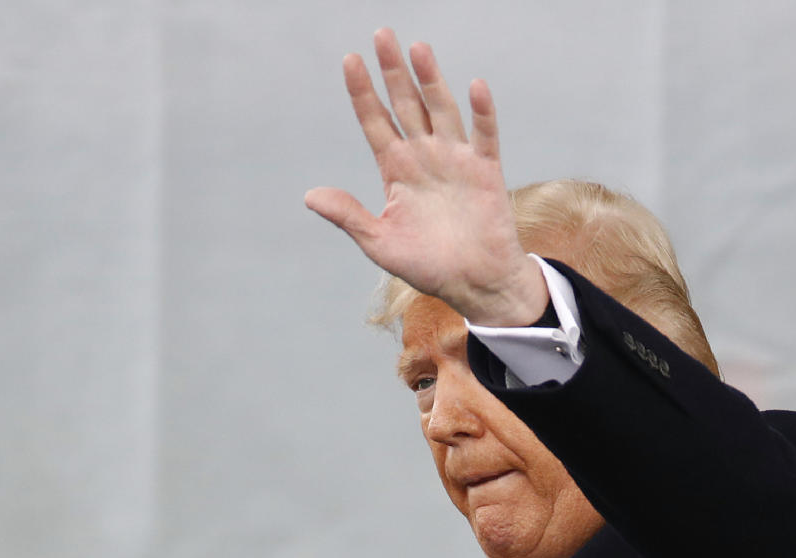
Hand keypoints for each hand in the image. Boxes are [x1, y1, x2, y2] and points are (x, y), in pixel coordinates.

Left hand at [305, 28, 547, 326]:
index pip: (376, 122)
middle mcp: (424, 157)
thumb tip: (310, 196)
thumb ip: (349, 216)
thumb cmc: (427, 266)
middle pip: (406, 105)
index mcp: (396, 171)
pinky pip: (484, 135)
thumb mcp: (379, 243)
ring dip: (430, 80)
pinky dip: (481, 112)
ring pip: (441, 110)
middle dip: (393, 72)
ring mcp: (455, 160)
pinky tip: (473, 86)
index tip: (349, 61)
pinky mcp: (486, 171)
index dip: (363, 93)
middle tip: (381, 35)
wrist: (473, 284)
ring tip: (417, 49)